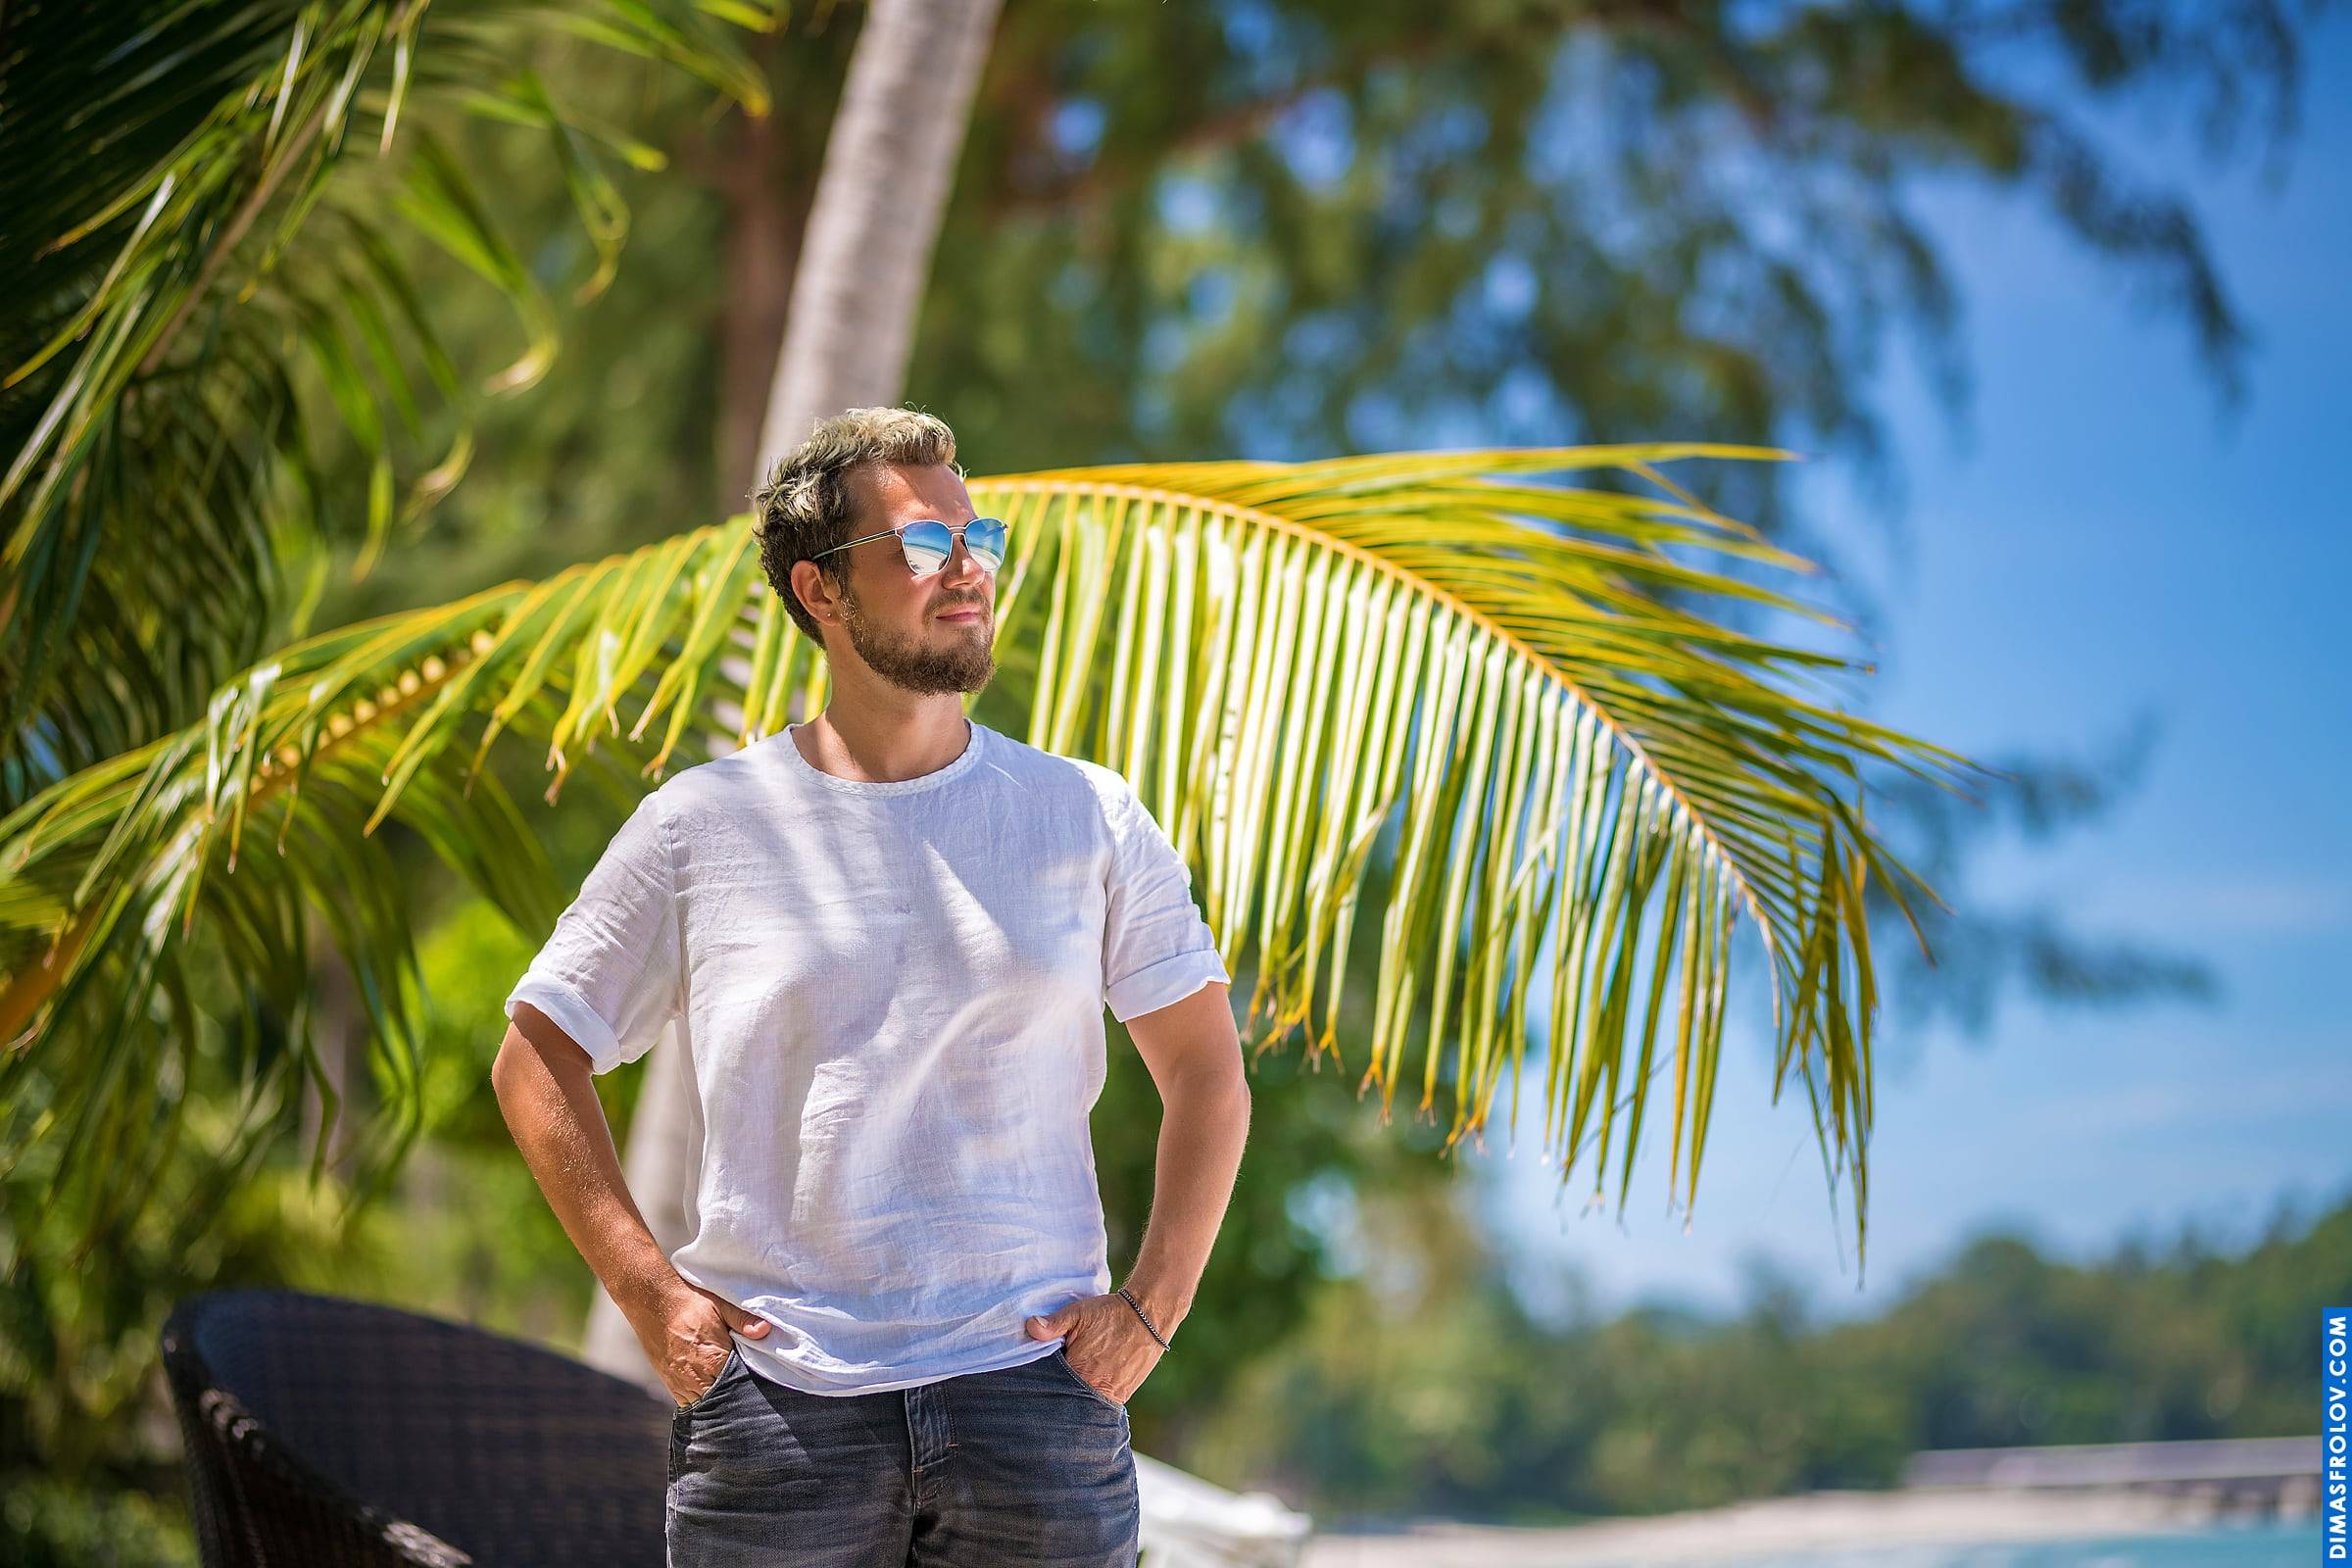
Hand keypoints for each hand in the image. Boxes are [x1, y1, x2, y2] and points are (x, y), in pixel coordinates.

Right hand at [637, 1278, 771, 1406]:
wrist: (652, 1300)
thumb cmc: (689, 1302)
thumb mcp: (721, 1305)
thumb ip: (743, 1320)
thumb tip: (765, 1330)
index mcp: (713, 1362)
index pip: (738, 1387)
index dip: (750, 1388)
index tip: (760, 1387)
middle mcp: (695, 1379)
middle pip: (722, 1401)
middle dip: (735, 1399)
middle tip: (748, 1396)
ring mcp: (679, 1384)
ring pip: (704, 1406)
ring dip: (716, 1402)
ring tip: (731, 1396)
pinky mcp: (668, 1383)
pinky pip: (687, 1403)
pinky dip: (700, 1401)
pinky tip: (710, 1394)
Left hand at [1024, 1294, 1164, 1404]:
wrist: (1148, 1316)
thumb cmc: (1111, 1314)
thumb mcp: (1079, 1313)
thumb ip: (1053, 1324)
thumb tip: (1030, 1327)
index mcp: (1078, 1370)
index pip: (1051, 1386)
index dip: (1042, 1383)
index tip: (1034, 1381)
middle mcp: (1093, 1387)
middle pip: (1066, 1400)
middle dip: (1057, 1395)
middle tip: (1047, 1390)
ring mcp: (1110, 1394)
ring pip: (1083, 1405)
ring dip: (1075, 1399)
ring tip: (1066, 1393)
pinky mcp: (1123, 1395)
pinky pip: (1100, 1405)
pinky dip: (1090, 1401)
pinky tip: (1083, 1395)